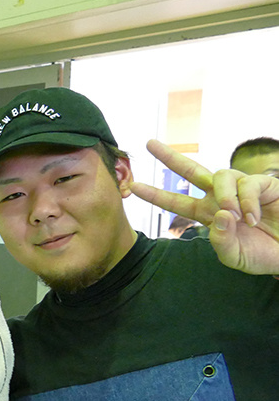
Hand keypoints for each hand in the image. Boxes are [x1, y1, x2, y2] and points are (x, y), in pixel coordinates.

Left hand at [130, 139, 278, 274]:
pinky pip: (248, 184)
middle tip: (149, 144)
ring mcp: (242, 188)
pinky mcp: (264, 184)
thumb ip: (221, 242)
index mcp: (208, 214)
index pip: (177, 202)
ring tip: (236, 217)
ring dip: (225, 195)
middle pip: (191, 170)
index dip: (156, 195)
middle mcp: (221, 197)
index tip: (134, 186)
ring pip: (220, 175)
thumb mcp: (235, 257)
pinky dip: (247, 202)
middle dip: (170, 157)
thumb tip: (219, 215)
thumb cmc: (264, 254)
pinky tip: (254, 218)